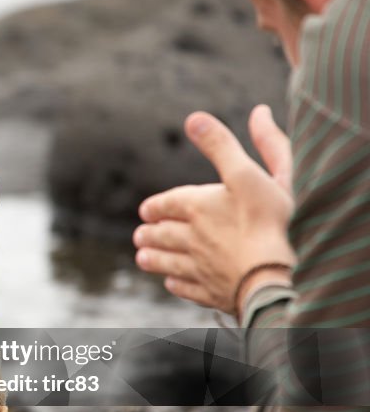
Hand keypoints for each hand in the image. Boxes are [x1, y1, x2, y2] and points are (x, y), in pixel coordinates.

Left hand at [134, 105, 295, 314]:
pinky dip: (176, 283)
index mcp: (198, 207)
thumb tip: (194, 118)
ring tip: (142, 257)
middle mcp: (193, 238)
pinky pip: (187, 288)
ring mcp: (200, 269)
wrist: (271, 275)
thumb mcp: (246, 173)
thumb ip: (221, 145)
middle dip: (150, 233)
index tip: (146, 210)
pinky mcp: (212, 293)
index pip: (167, 204)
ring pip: (168, 263)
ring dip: (153, 258)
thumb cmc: (264, 221)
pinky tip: (172, 282)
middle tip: (139, 235)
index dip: (156, 206)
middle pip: (163, 235)